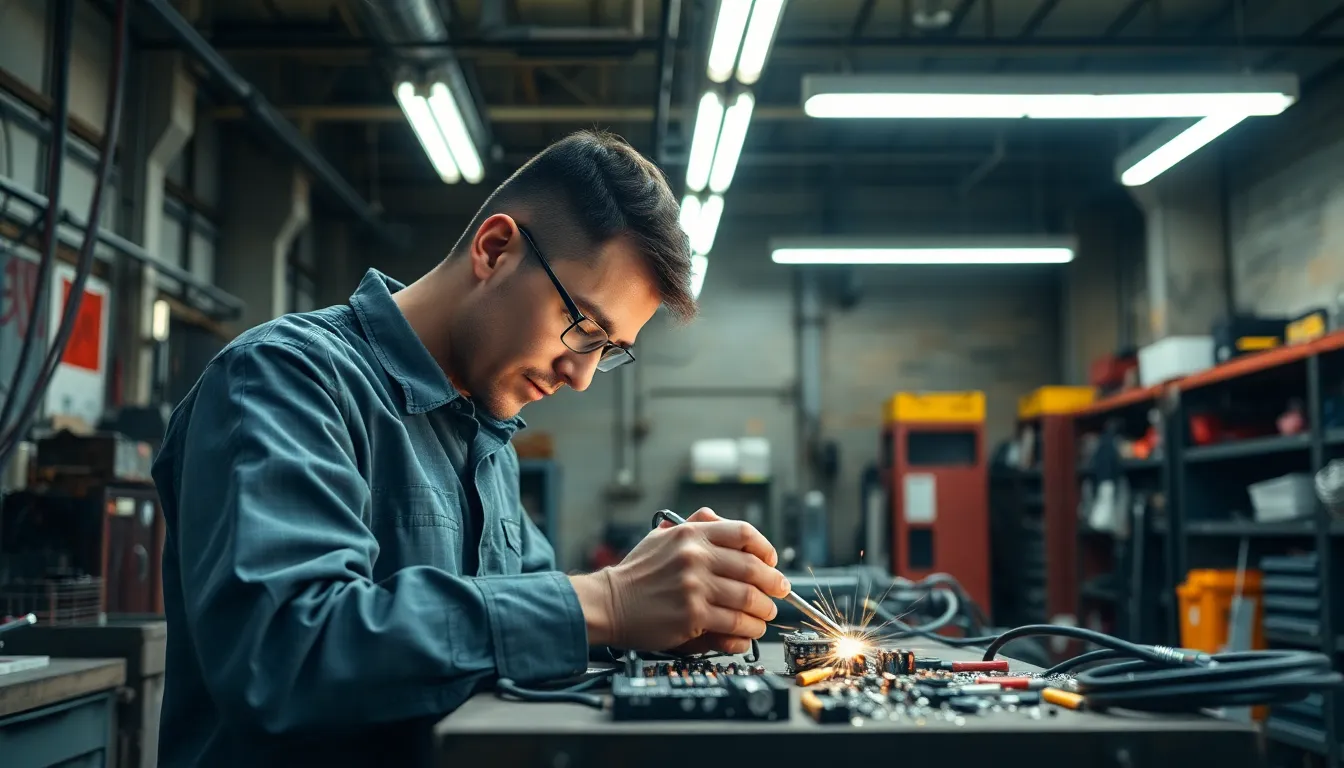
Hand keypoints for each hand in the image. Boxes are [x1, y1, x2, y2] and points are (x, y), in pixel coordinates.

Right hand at [575, 508, 788, 654]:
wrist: (609, 603)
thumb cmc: (637, 573)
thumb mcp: (661, 537)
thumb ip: (693, 526)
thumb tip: (723, 523)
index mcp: (690, 535)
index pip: (743, 533)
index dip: (765, 548)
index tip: (772, 561)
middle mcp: (695, 557)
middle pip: (753, 568)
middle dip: (774, 583)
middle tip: (780, 591)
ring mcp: (695, 587)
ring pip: (749, 599)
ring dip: (764, 610)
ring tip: (766, 615)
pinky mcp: (693, 616)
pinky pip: (734, 623)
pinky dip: (749, 630)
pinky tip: (750, 631)